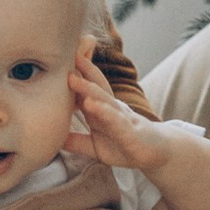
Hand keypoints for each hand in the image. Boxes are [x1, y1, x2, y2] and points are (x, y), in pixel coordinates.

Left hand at [66, 47, 152, 169]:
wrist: (155, 155)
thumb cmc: (124, 146)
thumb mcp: (94, 146)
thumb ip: (76, 141)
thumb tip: (54, 139)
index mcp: (101, 109)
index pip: (86, 89)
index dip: (74, 75)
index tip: (57, 60)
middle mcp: (111, 108)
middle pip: (95, 85)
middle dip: (81, 69)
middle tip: (66, 54)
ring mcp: (121, 117)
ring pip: (104, 99)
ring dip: (88, 87)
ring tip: (72, 78)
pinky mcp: (129, 131)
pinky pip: (115, 119)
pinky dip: (103, 111)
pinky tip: (91, 104)